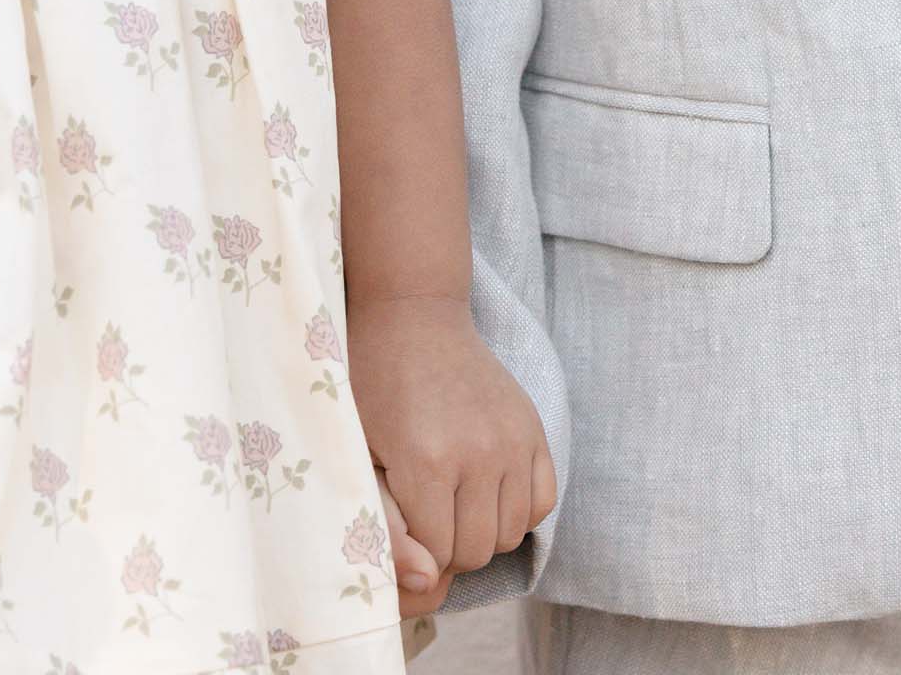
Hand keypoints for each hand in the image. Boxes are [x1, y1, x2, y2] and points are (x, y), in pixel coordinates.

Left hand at [349, 293, 556, 600]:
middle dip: (445, 546)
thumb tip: (427, 586)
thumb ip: (387, 528)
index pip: (436, 558)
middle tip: (420, 509)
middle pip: (475, 552)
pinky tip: (486, 487)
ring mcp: (514, 439)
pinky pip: (542, 503)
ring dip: (480, 531)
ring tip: (450, 498)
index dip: (412, 551)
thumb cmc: (372, 384)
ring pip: (510, 534)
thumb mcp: (358, 454)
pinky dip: (516, 509)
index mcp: (427, 461)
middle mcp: (481, 453)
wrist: (413, 313)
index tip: (397, 519)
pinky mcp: (535, 427)